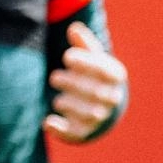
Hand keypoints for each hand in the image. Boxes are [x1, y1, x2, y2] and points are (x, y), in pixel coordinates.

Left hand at [43, 21, 127, 142]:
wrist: (97, 99)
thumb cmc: (90, 69)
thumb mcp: (89, 53)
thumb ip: (82, 42)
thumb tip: (73, 29)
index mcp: (115, 75)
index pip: (104, 70)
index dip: (86, 63)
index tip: (67, 56)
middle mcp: (112, 97)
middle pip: (94, 92)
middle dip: (72, 83)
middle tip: (55, 77)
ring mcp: (100, 116)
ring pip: (88, 114)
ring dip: (68, 103)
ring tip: (57, 97)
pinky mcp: (84, 130)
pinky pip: (75, 133)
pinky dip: (61, 130)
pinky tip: (48, 121)